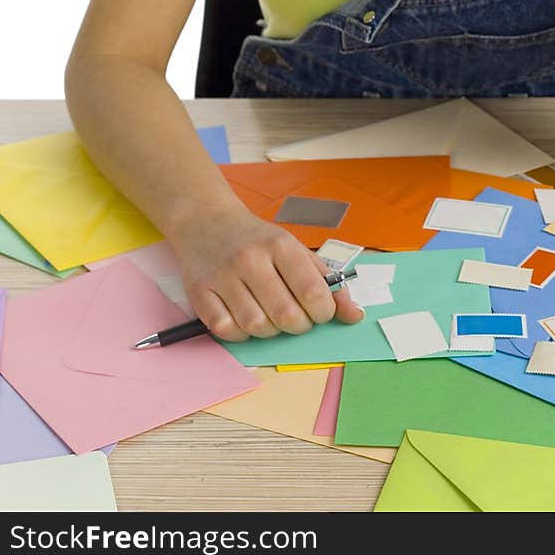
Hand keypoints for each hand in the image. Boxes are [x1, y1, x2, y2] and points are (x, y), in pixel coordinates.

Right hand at [170, 204, 364, 341]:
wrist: (206, 220)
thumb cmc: (257, 240)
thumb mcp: (295, 250)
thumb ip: (327, 283)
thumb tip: (355, 316)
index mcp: (281, 245)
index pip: (313, 292)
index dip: (324, 313)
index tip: (320, 312)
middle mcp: (251, 259)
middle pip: (286, 315)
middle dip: (299, 326)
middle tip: (297, 318)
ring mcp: (223, 276)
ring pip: (256, 327)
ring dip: (270, 331)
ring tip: (270, 316)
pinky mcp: (199, 292)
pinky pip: (226, 330)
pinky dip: (240, 334)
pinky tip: (244, 318)